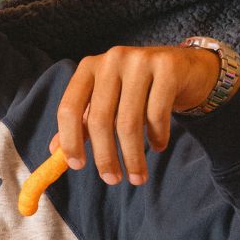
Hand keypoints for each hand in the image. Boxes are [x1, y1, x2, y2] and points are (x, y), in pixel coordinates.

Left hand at [51, 44, 219, 184]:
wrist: (185, 69)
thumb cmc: (138, 91)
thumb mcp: (107, 104)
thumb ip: (82, 124)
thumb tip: (55, 153)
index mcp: (89, 68)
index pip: (69, 108)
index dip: (70, 140)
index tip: (77, 167)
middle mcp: (111, 59)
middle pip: (99, 119)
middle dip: (105, 157)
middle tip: (112, 180)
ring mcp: (140, 60)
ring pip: (129, 121)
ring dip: (133, 157)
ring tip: (137, 176)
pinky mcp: (167, 67)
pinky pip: (157, 114)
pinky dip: (157, 137)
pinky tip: (158, 147)